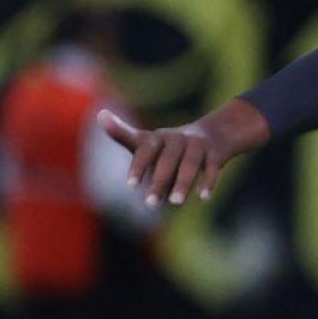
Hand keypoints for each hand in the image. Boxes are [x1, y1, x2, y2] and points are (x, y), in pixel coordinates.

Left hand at [98, 100, 269, 207]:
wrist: (214, 135)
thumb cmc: (169, 146)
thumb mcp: (147, 139)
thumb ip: (123, 133)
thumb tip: (100, 114)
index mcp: (159, 137)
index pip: (147, 150)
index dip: (139, 167)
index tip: (130, 186)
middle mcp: (179, 138)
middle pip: (168, 160)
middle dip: (160, 181)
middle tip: (150, 204)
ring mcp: (199, 145)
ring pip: (190, 165)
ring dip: (183, 183)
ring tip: (176, 203)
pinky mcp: (216, 154)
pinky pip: (212, 168)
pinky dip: (208, 181)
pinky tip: (203, 197)